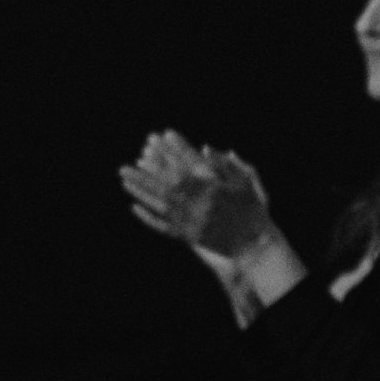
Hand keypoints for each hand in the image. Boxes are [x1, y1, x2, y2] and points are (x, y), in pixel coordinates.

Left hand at [119, 131, 277, 259]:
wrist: (254, 246)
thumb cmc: (252, 212)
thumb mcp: (246, 184)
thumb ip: (227, 166)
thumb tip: (205, 149)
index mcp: (214, 188)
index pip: (191, 163)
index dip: (177, 147)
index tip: (164, 134)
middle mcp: (199, 204)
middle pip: (166, 182)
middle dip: (146, 170)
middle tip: (126, 163)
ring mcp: (191, 220)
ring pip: (159, 202)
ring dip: (140, 189)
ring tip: (125, 177)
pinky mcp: (187, 235)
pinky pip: (162, 225)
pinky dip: (147, 216)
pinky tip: (134, 206)